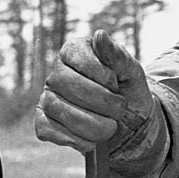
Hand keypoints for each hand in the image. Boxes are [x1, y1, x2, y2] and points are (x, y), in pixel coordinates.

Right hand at [35, 31, 152, 153]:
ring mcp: (48, 98)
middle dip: (99, 100)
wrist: (132, 127)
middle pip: (63, 82)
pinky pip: (46, 129)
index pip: (75, 55)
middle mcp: (57, 73)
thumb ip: (117, 56)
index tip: (116, 84)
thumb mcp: (132, 73)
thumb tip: (100, 35)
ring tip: (111, 127)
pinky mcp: (45, 123)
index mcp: (75, 52)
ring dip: (91, 123)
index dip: (99, 73)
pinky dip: (73, 138)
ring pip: (56, 107)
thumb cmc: (130, 93)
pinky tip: (92, 142)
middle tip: (120, 109)